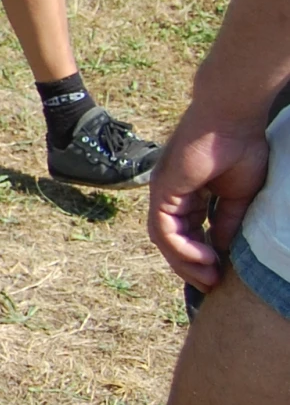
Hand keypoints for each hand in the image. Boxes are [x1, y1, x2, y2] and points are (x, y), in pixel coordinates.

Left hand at [148, 93, 274, 288]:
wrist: (231, 117)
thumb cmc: (240, 147)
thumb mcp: (240, 195)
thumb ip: (228, 221)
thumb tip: (225, 250)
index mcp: (189, 195)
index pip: (189, 233)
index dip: (202, 256)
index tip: (220, 277)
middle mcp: (172, 196)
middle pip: (173, 241)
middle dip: (191, 267)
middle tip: (212, 286)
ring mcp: (164, 193)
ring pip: (165, 239)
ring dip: (186, 263)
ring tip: (210, 279)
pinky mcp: (163, 190)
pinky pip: (164, 229)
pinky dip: (182, 248)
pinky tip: (205, 260)